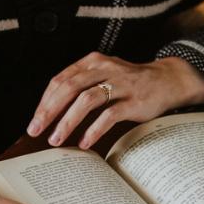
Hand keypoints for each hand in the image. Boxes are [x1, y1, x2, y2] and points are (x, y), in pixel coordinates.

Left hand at [26, 51, 203, 149]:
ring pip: (86, 100)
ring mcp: (120, 84)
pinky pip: (109, 115)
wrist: (168, 80)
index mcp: (92, 62)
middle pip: (69, 88)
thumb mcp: (103, 75)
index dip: (45, 101)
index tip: (35, 120)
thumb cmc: (130, 82)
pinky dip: (93, 129)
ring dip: (68, 122)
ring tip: (56, 139)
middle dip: (49, 111)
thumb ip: (81, 85)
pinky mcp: (134, 100)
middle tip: (36, 130)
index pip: (61, 80)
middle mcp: (105, 69)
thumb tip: (51, 109)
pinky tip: (84, 142)